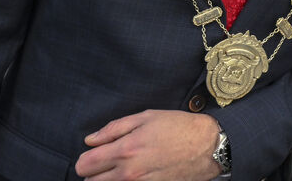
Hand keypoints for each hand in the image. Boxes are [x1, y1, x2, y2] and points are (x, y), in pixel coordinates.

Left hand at [75, 110, 221, 179]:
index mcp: (125, 149)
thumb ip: (114, 128)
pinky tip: (136, 174)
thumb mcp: (147, 117)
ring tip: (122, 168)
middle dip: (95, 171)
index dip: (87, 158)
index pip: (84, 164)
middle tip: (110, 160)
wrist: (207, 146)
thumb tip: (90, 140)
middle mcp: (128, 172)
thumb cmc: (178, 127)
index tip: (96, 153)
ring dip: (108, 179)